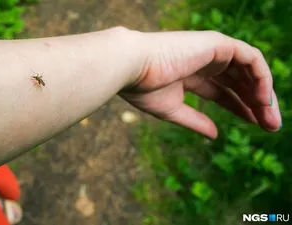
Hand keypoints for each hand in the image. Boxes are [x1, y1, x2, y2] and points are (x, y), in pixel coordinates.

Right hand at [120, 30, 281, 138]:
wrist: (131, 67)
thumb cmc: (143, 88)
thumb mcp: (173, 110)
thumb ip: (196, 121)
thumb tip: (215, 135)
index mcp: (192, 75)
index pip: (224, 92)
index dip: (240, 107)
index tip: (256, 123)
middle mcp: (205, 61)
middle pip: (240, 82)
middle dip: (256, 103)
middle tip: (271, 126)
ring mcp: (213, 51)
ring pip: (249, 71)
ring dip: (263, 94)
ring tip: (270, 118)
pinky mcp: (218, 44)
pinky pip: (252, 58)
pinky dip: (262, 77)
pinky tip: (263, 100)